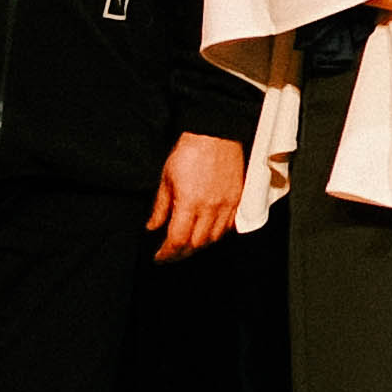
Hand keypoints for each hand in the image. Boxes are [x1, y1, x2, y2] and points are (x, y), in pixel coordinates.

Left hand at [149, 132, 247, 259]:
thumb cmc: (190, 152)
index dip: (167, 253)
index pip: (177, 240)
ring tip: (188, 246)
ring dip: (199, 246)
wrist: (215, 134)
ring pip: (214, 238)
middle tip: (171, 255)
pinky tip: (207, 233)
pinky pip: (229, 226)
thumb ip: (160, 207)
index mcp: (189, 202)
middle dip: (181, 253)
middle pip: (196, 243)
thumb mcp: (166, 179)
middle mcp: (210, 207)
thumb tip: (152, 226)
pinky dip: (217, 234)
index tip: (159, 257)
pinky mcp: (238, 198)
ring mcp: (227, 203)